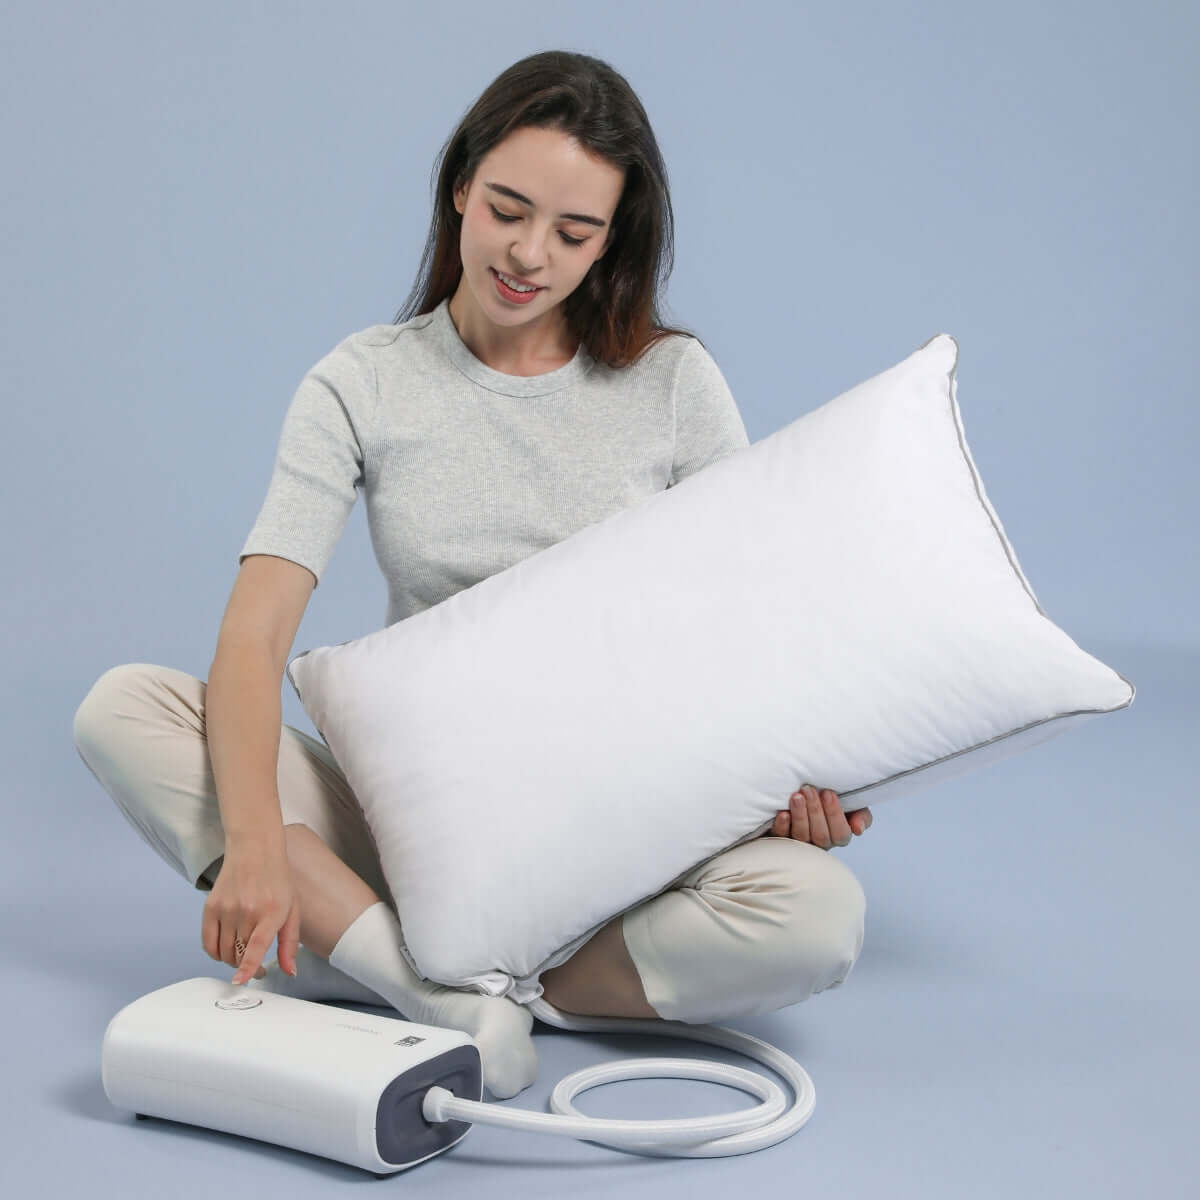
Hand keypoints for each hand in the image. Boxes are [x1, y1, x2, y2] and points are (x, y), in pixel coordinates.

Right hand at [201, 839, 301, 984]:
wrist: (255, 850)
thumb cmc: (277, 879)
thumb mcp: (292, 909)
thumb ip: (289, 943)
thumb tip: (290, 971)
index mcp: (270, 911)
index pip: (256, 945)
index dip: (248, 966)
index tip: (241, 981)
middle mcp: (246, 910)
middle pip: (239, 954)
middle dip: (247, 967)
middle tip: (256, 968)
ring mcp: (226, 908)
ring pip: (223, 952)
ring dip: (232, 960)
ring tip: (243, 955)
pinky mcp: (210, 907)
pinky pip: (208, 942)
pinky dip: (215, 952)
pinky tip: (226, 949)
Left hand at [767, 785, 871, 848]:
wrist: (804, 795)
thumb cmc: (829, 801)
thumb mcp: (852, 806)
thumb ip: (861, 815)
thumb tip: (858, 829)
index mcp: (837, 836)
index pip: (840, 834)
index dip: (834, 814)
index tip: (828, 793)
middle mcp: (819, 843)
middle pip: (820, 836)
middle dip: (815, 811)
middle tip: (809, 789)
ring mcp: (799, 843)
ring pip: (801, 836)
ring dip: (800, 815)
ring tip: (796, 796)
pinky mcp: (779, 839)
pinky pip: (781, 837)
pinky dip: (782, 826)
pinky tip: (783, 813)